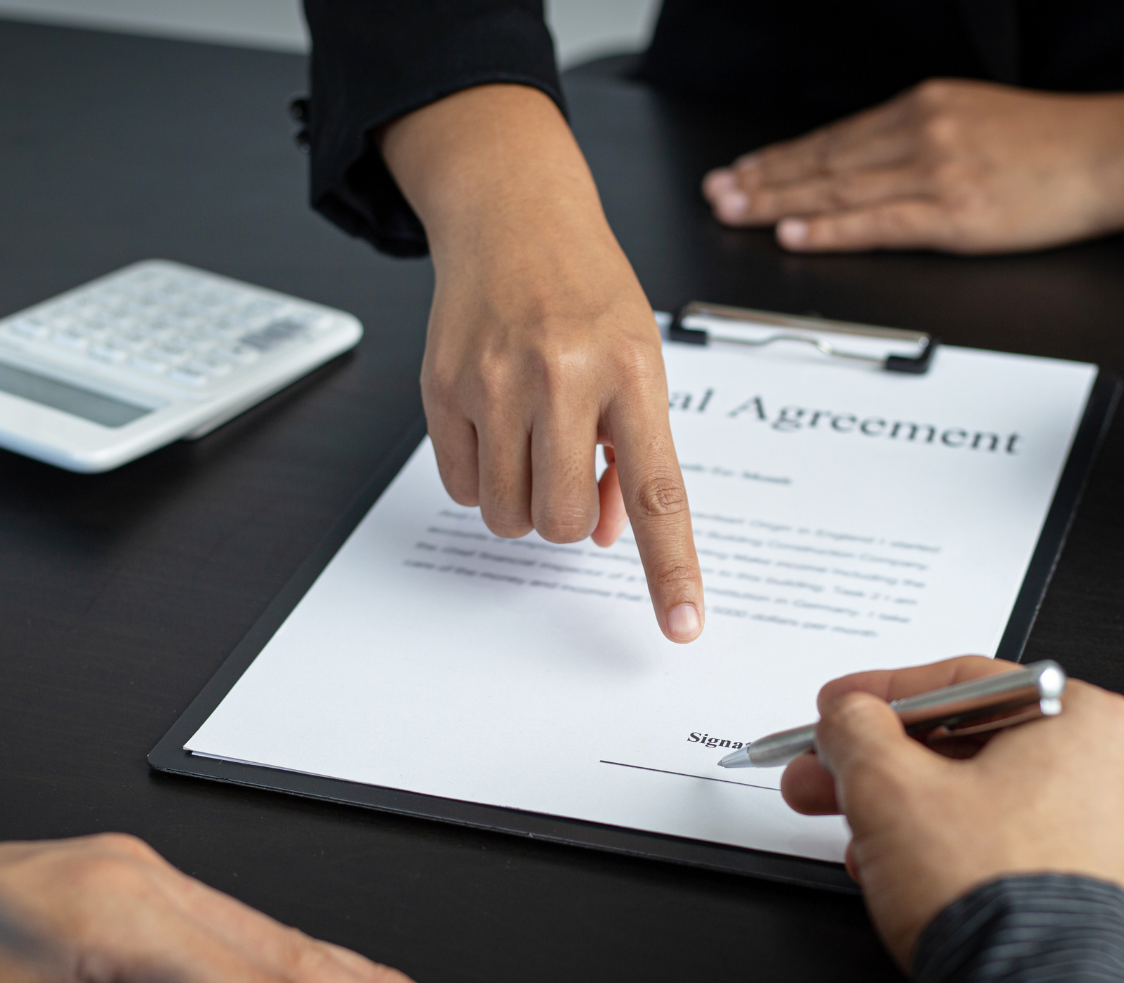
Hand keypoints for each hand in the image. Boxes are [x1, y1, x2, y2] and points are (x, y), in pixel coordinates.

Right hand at [381, 84, 704, 642]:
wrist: (512, 215)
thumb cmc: (586, 290)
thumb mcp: (638, 358)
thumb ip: (633, 447)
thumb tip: (608, 531)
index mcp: (630, 372)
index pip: (657, 493)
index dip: (670, 568)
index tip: (682, 626)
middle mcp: (562, 377)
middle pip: (561, 521)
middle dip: (566, 517)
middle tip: (569, 471)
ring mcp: (493, 384)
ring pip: (506, 516)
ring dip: (522, 503)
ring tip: (532, 444)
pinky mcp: (441, 388)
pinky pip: (462, 487)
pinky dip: (482, 479)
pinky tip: (494, 427)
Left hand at [703, 79, 1123, 254]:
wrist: (1115, 154)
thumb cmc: (1056, 147)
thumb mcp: (978, 120)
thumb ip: (923, 138)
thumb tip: (873, 163)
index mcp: (926, 107)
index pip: (836, 137)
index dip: (781, 157)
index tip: (742, 170)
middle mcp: (922, 132)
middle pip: (825, 161)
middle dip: (763, 179)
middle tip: (717, 195)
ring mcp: (936, 172)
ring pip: (838, 190)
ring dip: (779, 204)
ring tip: (737, 214)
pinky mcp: (954, 213)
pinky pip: (877, 225)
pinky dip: (829, 230)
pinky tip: (795, 234)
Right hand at [781, 656, 1123, 968]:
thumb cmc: (998, 897)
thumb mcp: (889, 789)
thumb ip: (855, 732)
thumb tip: (846, 718)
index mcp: (1081, 717)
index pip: (960, 685)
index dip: (878, 698)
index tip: (839, 710)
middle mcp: (1121, 767)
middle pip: (974, 748)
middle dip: (886, 769)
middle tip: (829, 780)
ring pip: (996, 803)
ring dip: (917, 817)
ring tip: (867, 847)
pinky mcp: (1118, 895)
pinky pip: (1026, 851)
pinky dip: (966, 856)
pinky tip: (917, 879)